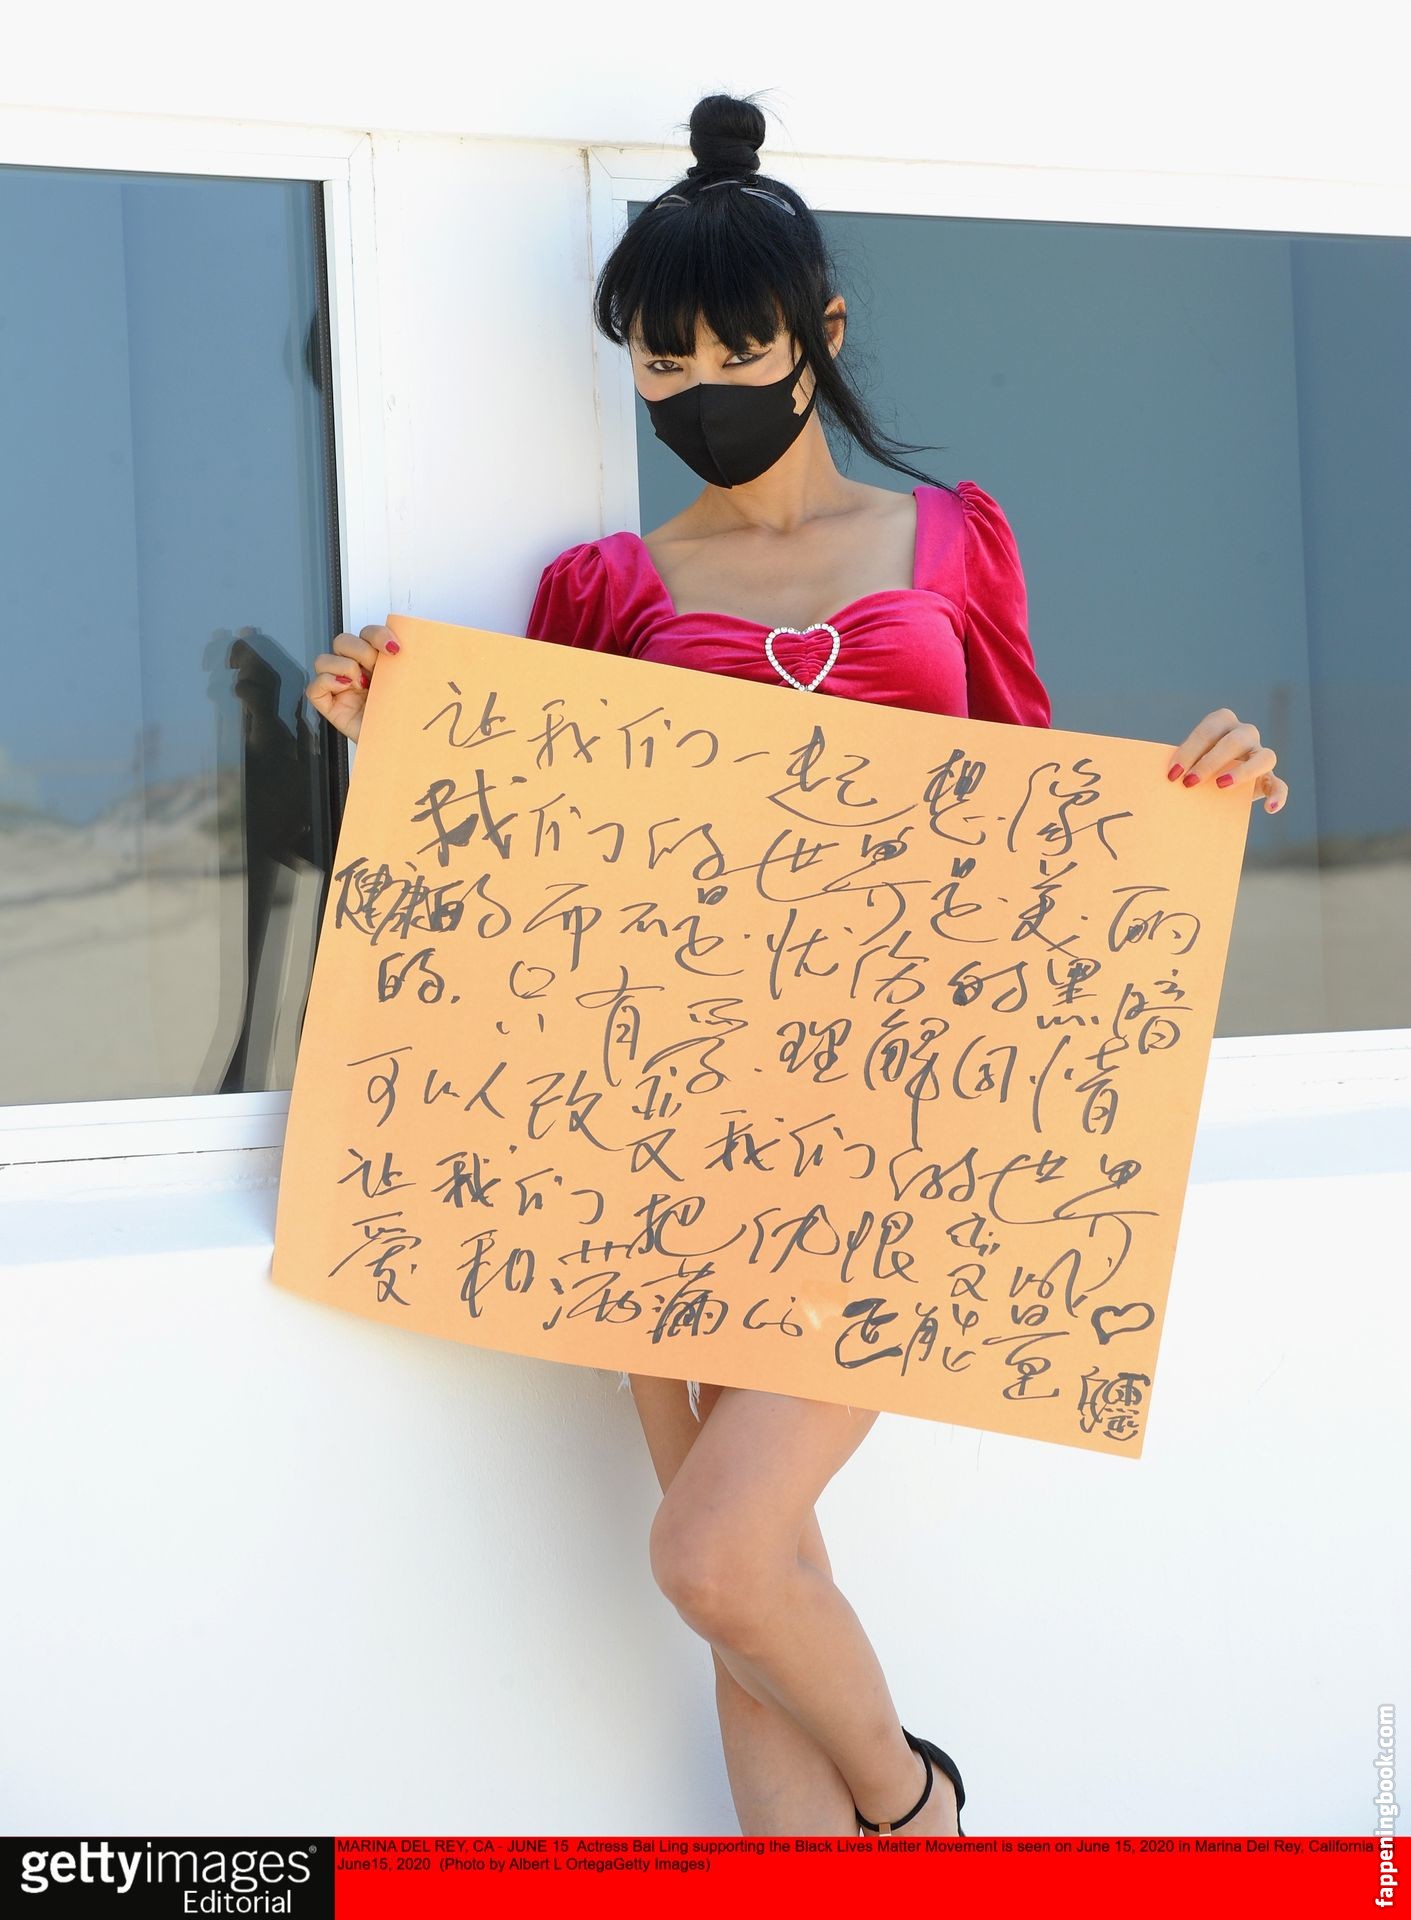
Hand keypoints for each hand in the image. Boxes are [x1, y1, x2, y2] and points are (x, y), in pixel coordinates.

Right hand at [305, 623, 401, 742]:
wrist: (402, 750)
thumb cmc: (406, 720)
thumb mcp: (409, 687)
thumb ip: (404, 666)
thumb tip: (402, 649)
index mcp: (376, 663)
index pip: (367, 634)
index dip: (378, 635)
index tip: (395, 649)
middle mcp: (356, 672)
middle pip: (343, 642)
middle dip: (360, 651)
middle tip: (376, 671)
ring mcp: (341, 688)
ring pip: (323, 660)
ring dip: (344, 667)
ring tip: (361, 685)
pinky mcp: (330, 706)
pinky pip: (314, 687)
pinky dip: (327, 682)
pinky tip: (345, 689)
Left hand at [1166, 708, 1286, 815]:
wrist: (1210, 785)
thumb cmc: (1193, 767)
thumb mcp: (1185, 760)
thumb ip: (1179, 763)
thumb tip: (1165, 778)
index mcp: (1222, 723)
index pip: (1209, 729)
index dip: (1190, 750)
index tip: (1173, 774)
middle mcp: (1245, 734)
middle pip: (1235, 740)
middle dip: (1210, 761)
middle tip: (1189, 783)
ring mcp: (1260, 754)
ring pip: (1265, 756)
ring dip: (1243, 772)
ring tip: (1220, 786)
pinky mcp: (1269, 778)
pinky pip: (1280, 784)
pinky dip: (1278, 796)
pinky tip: (1269, 809)